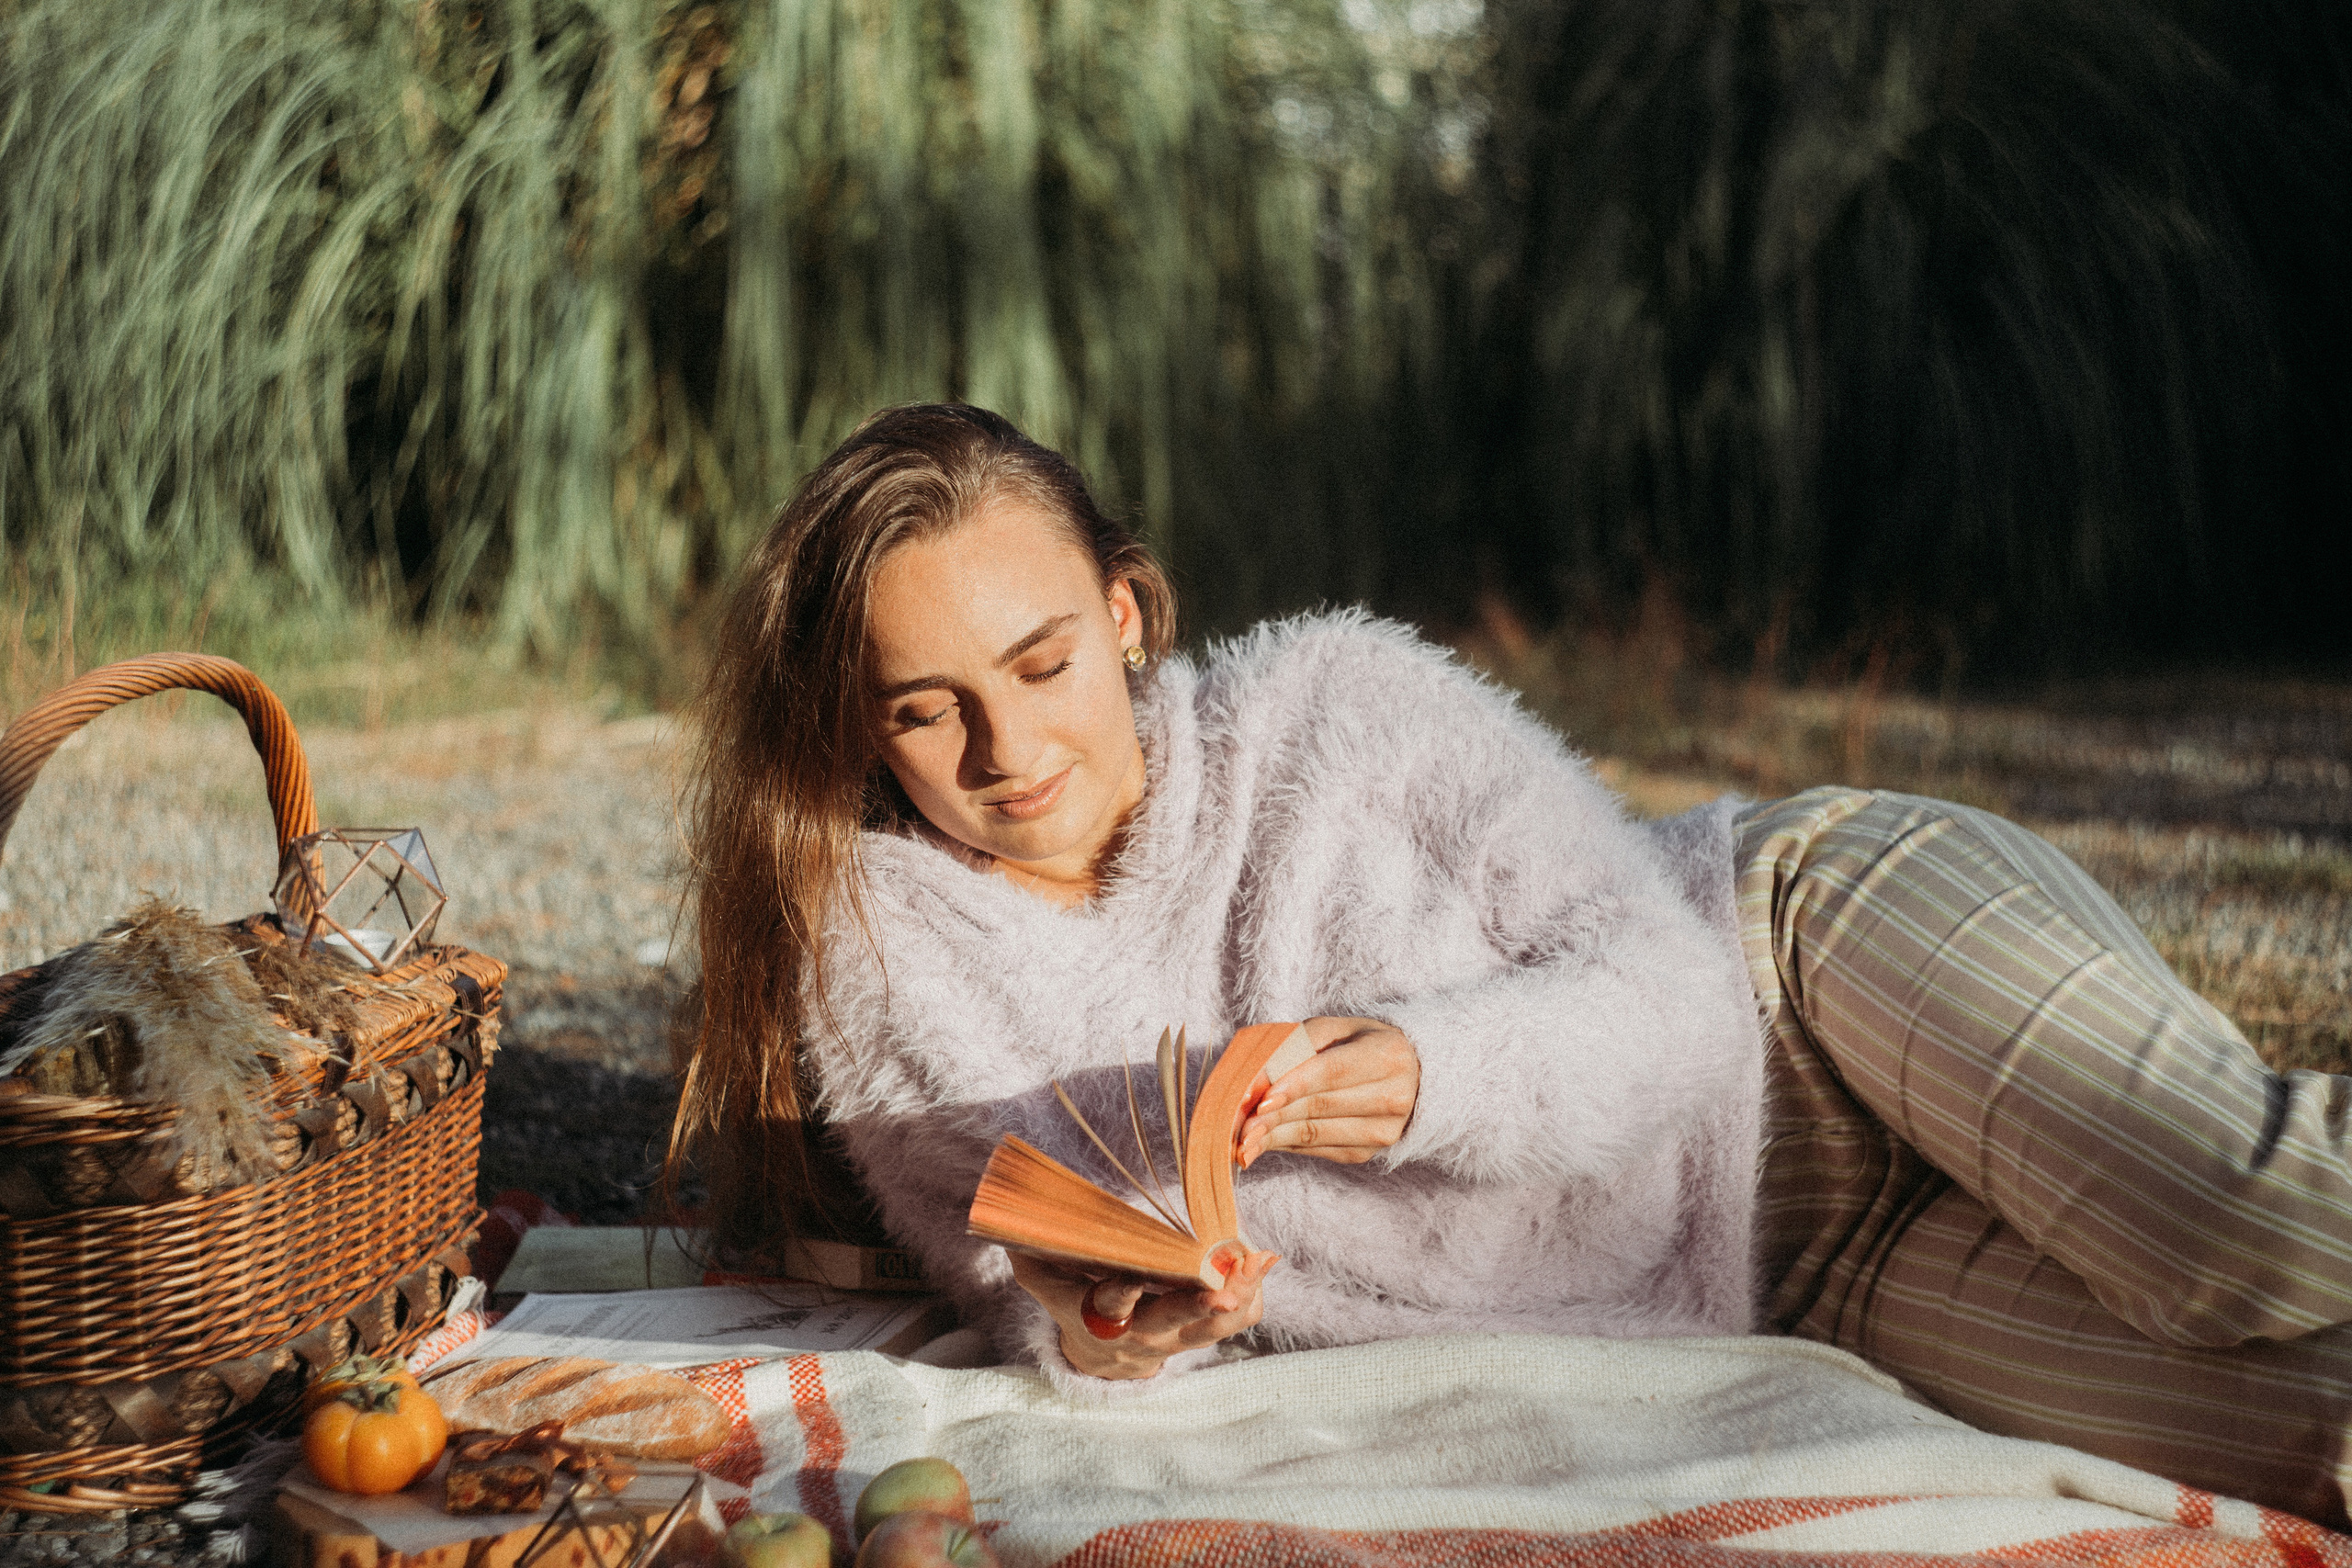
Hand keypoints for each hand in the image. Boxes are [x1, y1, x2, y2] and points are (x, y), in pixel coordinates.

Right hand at [1009, 1249, 1278, 1379]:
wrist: (1102, 1358)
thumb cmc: (1073, 1303)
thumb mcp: (1046, 1283)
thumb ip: (1031, 1255)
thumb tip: (1005, 1223)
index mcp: (1104, 1318)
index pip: (1112, 1305)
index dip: (1122, 1293)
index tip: (1132, 1280)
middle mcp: (1145, 1333)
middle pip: (1178, 1323)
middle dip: (1201, 1305)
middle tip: (1225, 1285)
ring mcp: (1178, 1338)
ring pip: (1217, 1326)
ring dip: (1241, 1296)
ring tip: (1260, 1261)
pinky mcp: (1202, 1336)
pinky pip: (1237, 1324)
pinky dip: (1252, 1297)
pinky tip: (1262, 1265)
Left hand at [1237, 1016, 1418, 1165]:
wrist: (1408, 1077)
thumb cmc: (1359, 1045)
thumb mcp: (1336, 1029)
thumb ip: (1298, 1044)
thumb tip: (1255, 1078)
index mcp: (1387, 1056)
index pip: (1332, 1072)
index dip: (1293, 1085)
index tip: (1258, 1098)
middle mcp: (1392, 1097)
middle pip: (1319, 1107)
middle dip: (1271, 1115)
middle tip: (1235, 1122)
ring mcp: (1382, 1131)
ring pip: (1315, 1133)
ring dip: (1271, 1137)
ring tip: (1239, 1139)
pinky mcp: (1367, 1153)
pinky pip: (1317, 1148)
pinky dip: (1284, 1144)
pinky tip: (1261, 1142)